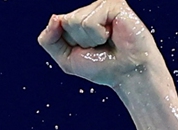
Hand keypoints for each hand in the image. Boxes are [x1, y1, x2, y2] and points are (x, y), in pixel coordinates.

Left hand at [37, 0, 162, 87]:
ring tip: (106, 42)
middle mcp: (90, 9)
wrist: (128, 74)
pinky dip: (98, 34)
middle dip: (79, 41)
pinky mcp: (114, 4)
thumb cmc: (102, 67)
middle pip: (66, 22)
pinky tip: (112, 35)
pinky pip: (90, 21)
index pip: (57, 24)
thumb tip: (54, 17)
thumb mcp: (66, 59)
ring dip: (90, 39)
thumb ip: (49, 40)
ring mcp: (102, 5)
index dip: (67, 43)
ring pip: (76, 21)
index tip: (86, 51)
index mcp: (78, 19)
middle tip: (99, 47)